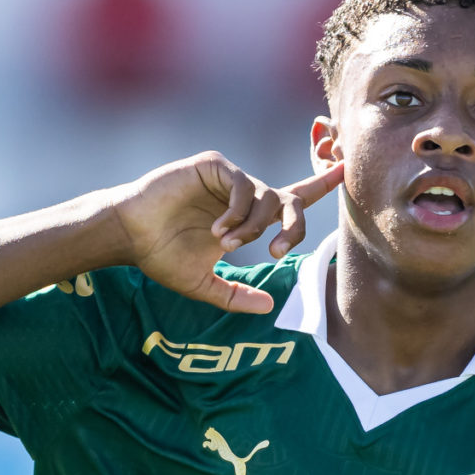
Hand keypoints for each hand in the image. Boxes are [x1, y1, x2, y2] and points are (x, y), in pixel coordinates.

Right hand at [112, 153, 344, 315]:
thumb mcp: (205, 285)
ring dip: (253, 227)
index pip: (292, 200)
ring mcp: (229, 178)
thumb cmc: (162, 256)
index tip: (345, 173)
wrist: (129, 237)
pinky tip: (217, 230)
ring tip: (226, 245)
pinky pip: (244, 185)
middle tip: (278, 252)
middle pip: (290, 201)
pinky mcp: (212, 166)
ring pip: (267, 196)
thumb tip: (269, 307)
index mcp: (248, 217)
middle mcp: (243, 194)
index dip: (320, 186)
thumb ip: (236, 296)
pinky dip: (237, 212)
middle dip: (293, 227)